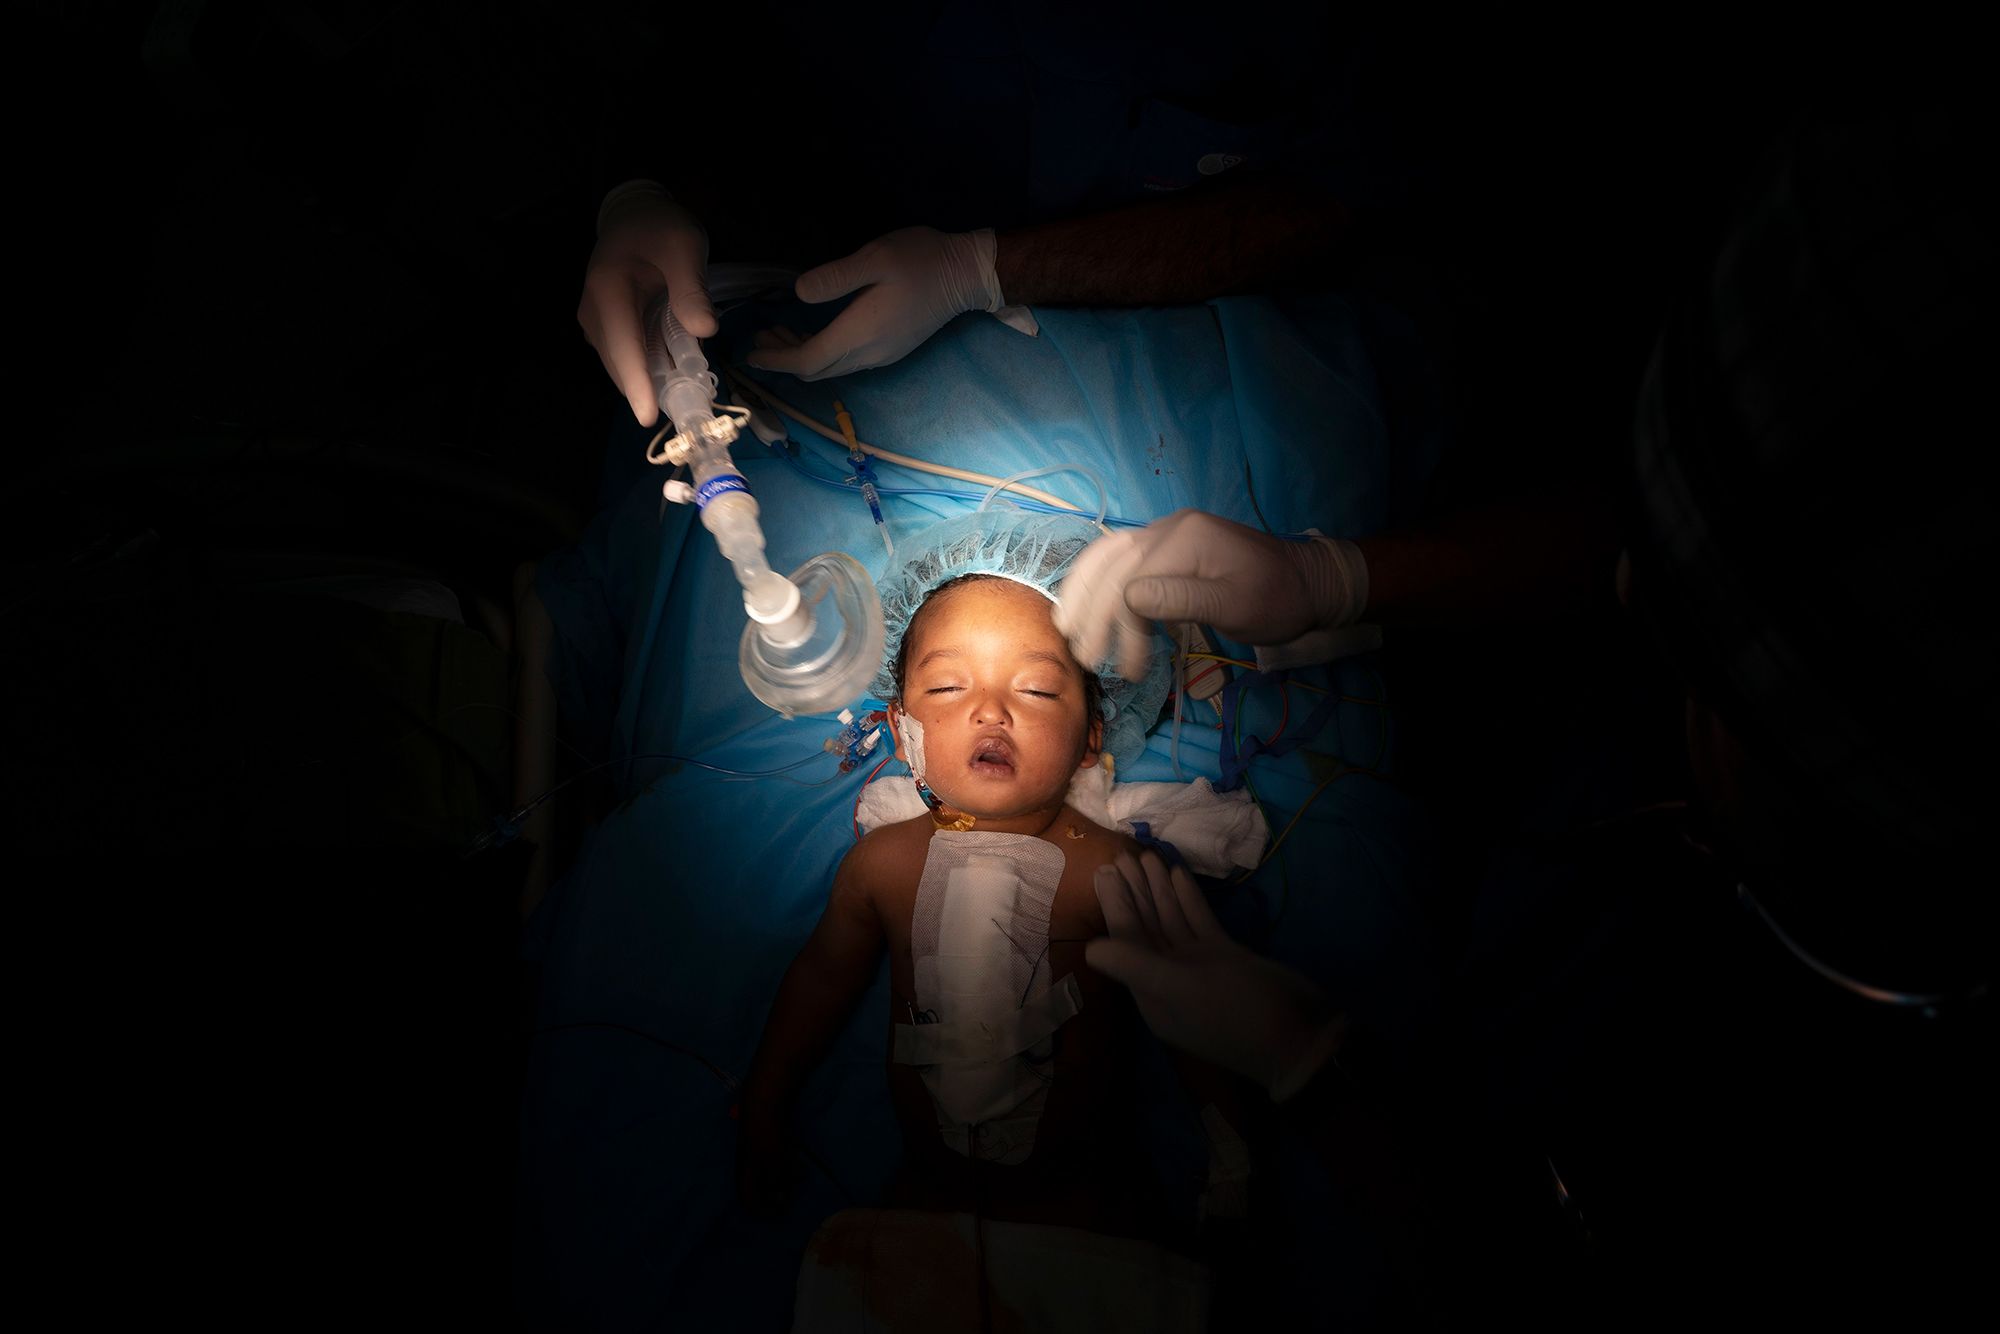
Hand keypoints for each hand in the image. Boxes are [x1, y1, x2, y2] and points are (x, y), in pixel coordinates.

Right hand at [577, 181, 716, 427]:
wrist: (634, 215)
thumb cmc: (659, 228)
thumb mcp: (684, 246)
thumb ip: (692, 287)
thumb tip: (704, 330)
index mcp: (608, 290)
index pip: (624, 347)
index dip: (638, 384)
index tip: (648, 418)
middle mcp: (594, 313)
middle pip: (622, 365)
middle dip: (651, 390)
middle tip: (691, 406)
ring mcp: (597, 324)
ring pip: (624, 366)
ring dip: (652, 381)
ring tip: (688, 390)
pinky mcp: (606, 330)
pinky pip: (629, 358)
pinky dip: (651, 369)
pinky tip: (676, 369)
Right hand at [735, 1102, 794, 1218]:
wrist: (763, 1103)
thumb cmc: (765, 1135)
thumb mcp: (772, 1164)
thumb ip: (775, 1184)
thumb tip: (779, 1201)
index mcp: (745, 1175)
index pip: (749, 1201)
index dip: (764, 1210)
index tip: (781, 1211)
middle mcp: (748, 1167)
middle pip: (761, 1189)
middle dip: (778, 1192)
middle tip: (792, 1193)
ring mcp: (756, 1154)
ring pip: (770, 1174)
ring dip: (785, 1178)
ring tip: (800, 1175)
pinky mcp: (765, 1143)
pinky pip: (776, 1161)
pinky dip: (786, 1164)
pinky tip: (798, 1161)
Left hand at [745, 227, 1002, 380]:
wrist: (966, 275)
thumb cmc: (921, 261)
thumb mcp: (874, 258)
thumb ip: (835, 279)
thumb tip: (798, 294)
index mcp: (860, 333)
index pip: (808, 359)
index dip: (777, 359)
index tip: (751, 352)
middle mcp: (869, 353)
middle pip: (816, 370)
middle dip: (784, 359)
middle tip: (760, 338)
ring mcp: (881, 355)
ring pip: (831, 368)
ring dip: (802, 356)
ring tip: (780, 332)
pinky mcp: (890, 349)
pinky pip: (846, 361)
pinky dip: (822, 352)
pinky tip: (815, 331)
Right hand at [1053, 509, 1368, 681]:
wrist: (1307, 581)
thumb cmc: (1277, 600)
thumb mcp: (1236, 606)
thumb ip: (1183, 600)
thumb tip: (1130, 597)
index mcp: (1186, 538)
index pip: (1133, 580)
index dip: (1121, 626)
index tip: (1127, 670)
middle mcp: (1169, 528)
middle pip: (1111, 565)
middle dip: (1092, 612)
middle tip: (1084, 657)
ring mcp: (1166, 533)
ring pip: (1108, 557)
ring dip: (1085, 593)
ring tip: (1070, 630)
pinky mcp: (1168, 546)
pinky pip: (1121, 559)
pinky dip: (1101, 583)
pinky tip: (1091, 608)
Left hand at [1086, 850, 1342, 1100]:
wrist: (1301, 1036)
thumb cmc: (1238, 1014)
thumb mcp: (1183, 990)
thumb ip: (1136, 967)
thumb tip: (1089, 950)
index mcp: (1153, 994)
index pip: (1127, 942)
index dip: (1116, 906)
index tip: (1105, 871)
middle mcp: (1170, 979)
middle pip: (1146, 929)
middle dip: (1135, 892)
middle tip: (1122, 854)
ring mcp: (1199, 967)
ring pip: (1171, 922)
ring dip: (1159, 890)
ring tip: (1147, 855)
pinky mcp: (1226, 957)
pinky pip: (1199, 922)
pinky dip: (1188, 899)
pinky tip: (1179, 872)